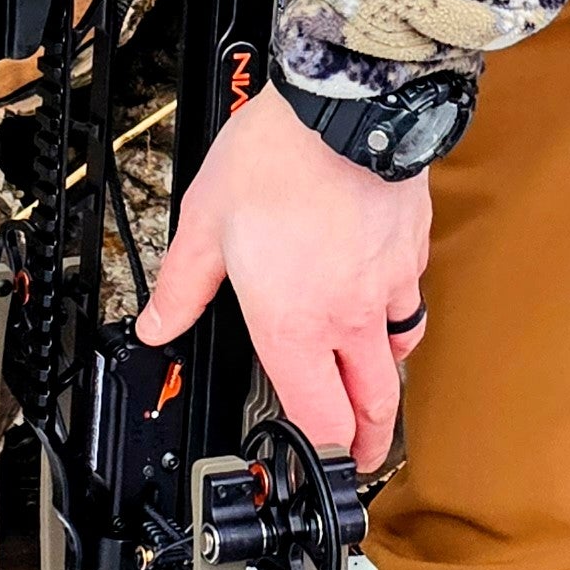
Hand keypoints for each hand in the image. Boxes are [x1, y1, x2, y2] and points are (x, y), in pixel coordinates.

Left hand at [134, 84, 432, 470]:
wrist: (345, 107)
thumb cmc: (277, 160)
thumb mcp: (204, 225)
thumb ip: (182, 286)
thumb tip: (158, 324)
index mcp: (294, 325)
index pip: (318, 417)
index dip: (319, 453)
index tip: (314, 463)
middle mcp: (349, 317)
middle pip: (375, 405)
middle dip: (368, 443)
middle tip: (361, 456)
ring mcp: (389, 286)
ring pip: (399, 354)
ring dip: (385, 379)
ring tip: (374, 385)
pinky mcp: (411, 251)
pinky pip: (410, 301)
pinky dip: (398, 316)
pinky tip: (383, 302)